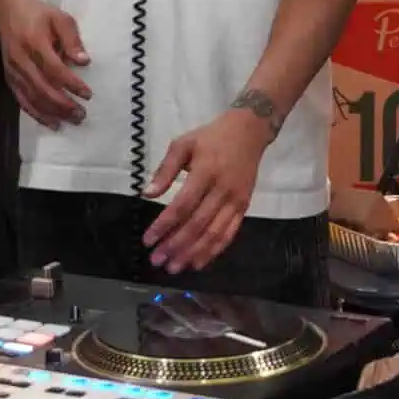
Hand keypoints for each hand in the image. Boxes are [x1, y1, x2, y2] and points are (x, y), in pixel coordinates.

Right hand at [0, 0, 90, 128]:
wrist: (8, 9)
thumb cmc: (38, 13)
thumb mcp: (60, 18)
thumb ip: (72, 39)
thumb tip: (84, 61)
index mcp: (34, 42)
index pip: (54, 69)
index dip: (71, 84)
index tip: (88, 94)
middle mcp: (21, 59)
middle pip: (42, 88)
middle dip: (63, 104)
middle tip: (82, 114)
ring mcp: (12, 70)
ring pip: (32, 97)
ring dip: (52, 112)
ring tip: (71, 121)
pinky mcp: (9, 77)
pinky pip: (22, 100)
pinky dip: (36, 113)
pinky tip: (51, 122)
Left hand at [140, 109, 270, 273]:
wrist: (249, 131)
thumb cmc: (211, 137)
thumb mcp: (184, 143)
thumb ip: (165, 169)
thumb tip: (148, 194)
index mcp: (205, 172)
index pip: (182, 205)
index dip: (164, 225)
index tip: (148, 240)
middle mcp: (222, 190)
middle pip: (197, 224)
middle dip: (175, 245)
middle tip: (157, 260)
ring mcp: (236, 200)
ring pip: (214, 233)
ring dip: (193, 253)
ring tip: (175, 267)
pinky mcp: (244, 206)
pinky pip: (229, 233)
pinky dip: (214, 250)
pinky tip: (199, 262)